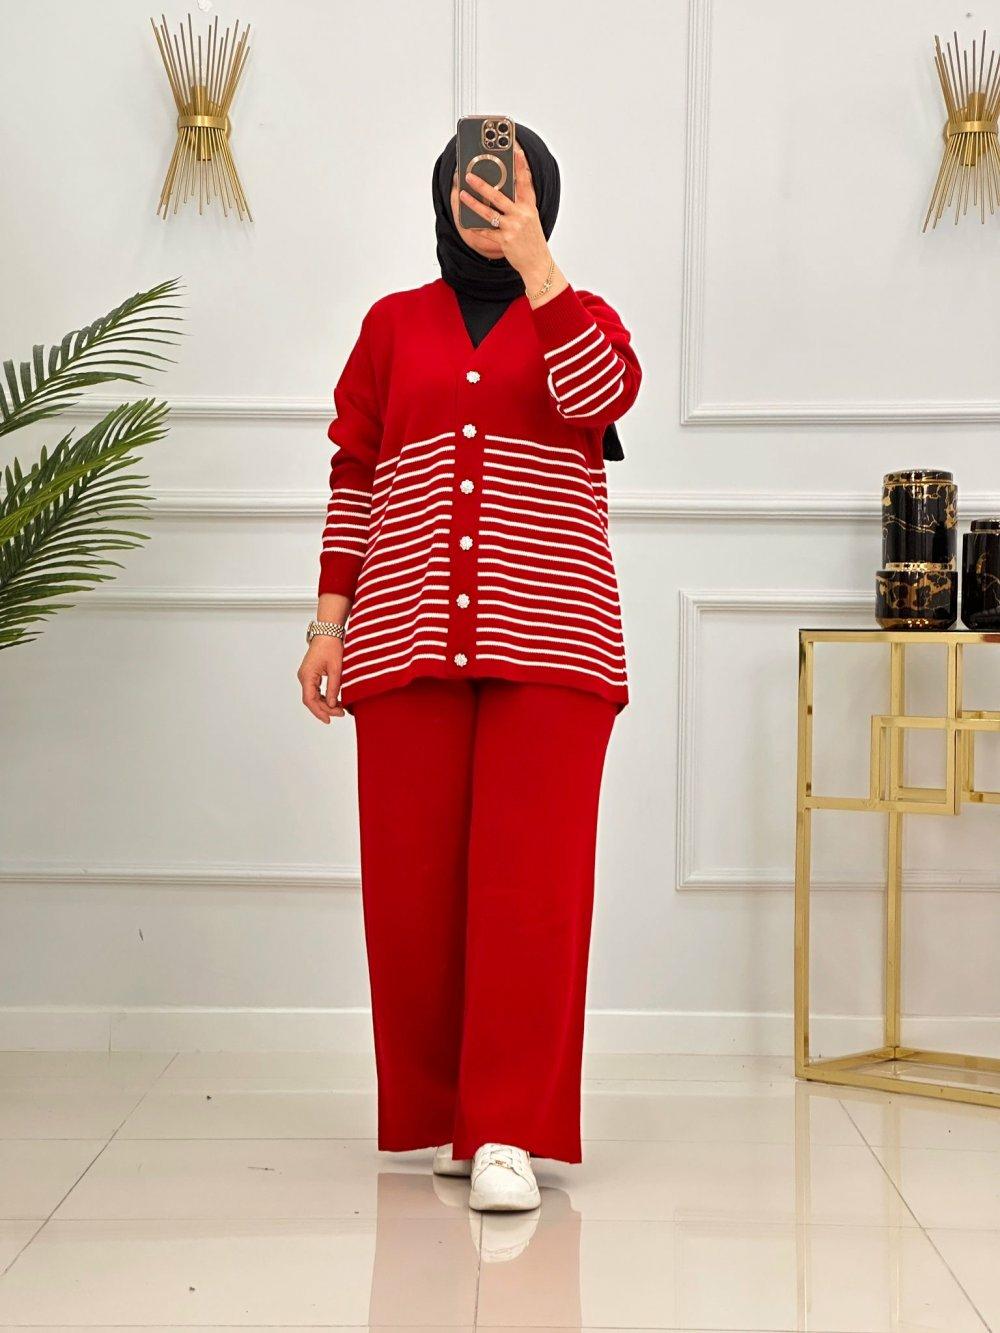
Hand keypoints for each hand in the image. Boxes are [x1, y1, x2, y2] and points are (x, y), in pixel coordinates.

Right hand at [298, 637, 345, 722]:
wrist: (328, 633)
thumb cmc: (331, 647)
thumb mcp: (336, 669)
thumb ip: (333, 688)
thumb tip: (332, 704)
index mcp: (307, 676)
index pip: (309, 700)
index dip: (319, 712)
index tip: (329, 720)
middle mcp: (304, 677)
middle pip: (311, 700)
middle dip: (325, 709)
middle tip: (341, 713)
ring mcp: (307, 676)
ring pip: (314, 696)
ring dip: (325, 703)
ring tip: (340, 708)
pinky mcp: (311, 674)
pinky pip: (316, 690)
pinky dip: (324, 696)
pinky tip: (335, 701)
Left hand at [460, 143, 557, 295]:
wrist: (538, 263)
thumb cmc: (533, 241)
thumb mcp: (531, 219)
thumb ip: (520, 205)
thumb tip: (502, 193)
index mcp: (530, 207)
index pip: (526, 182)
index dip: (521, 165)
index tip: (516, 151)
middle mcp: (522, 214)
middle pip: (499, 195)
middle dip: (483, 184)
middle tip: (469, 175)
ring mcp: (513, 227)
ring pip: (489, 212)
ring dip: (473, 203)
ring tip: (462, 194)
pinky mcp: (505, 240)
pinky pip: (487, 231)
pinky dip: (477, 227)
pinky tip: (467, 221)